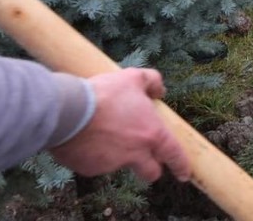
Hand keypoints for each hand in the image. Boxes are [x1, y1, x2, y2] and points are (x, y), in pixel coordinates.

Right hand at [50, 69, 189, 182]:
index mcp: (151, 134)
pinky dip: (94, 155)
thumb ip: (152, 81)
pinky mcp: (89, 169)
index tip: (184, 174)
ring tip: (102, 132)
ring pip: (120, 165)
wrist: (68, 112)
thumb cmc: (104, 94)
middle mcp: (135, 154)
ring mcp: (111, 164)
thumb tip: (160, 90)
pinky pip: (96, 165)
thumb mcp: (133, 77)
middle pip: (150, 172)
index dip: (181, 165)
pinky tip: (85, 138)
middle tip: (145, 159)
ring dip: (117, 155)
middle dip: (151, 169)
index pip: (174, 155)